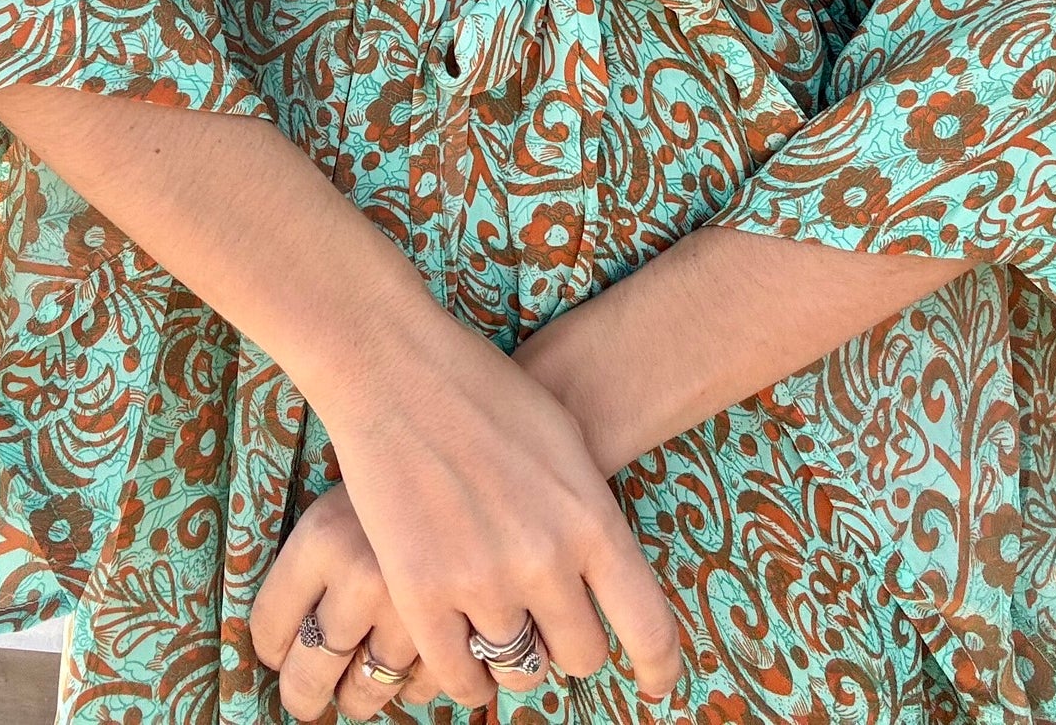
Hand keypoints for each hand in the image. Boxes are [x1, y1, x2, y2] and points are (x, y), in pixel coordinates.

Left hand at [251, 479, 460, 720]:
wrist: (470, 440)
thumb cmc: (400, 469)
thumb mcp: (341, 500)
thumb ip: (311, 566)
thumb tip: (283, 644)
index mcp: (323, 538)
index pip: (270, 628)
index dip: (271, 648)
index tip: (279, 652)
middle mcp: (363, 577)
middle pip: (311, 673)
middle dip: (303, 692)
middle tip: (306, 693)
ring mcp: (416, 605)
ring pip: (366, 689)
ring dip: (356, 694)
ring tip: (355, 683)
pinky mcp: (465, 623)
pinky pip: (424, 685)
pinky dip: (413, 684)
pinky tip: (409, 660)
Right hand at [313, 305, 682, 709]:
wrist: (397, 368)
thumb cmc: (485, 392)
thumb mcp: (564, 442)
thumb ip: (586, 513)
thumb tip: (600, 575)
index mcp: (591, 518)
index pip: (647, 627)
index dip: (658, 669)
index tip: (656, 688)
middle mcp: (545, 560)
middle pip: (580, 655)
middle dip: (565, 643)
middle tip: (544, 622)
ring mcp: (481, 581)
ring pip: (518, 670)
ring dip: (511, 656)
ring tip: (494, 623)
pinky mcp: (420, 595)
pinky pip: (458, 676)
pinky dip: (464, 674)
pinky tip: (461, 650)